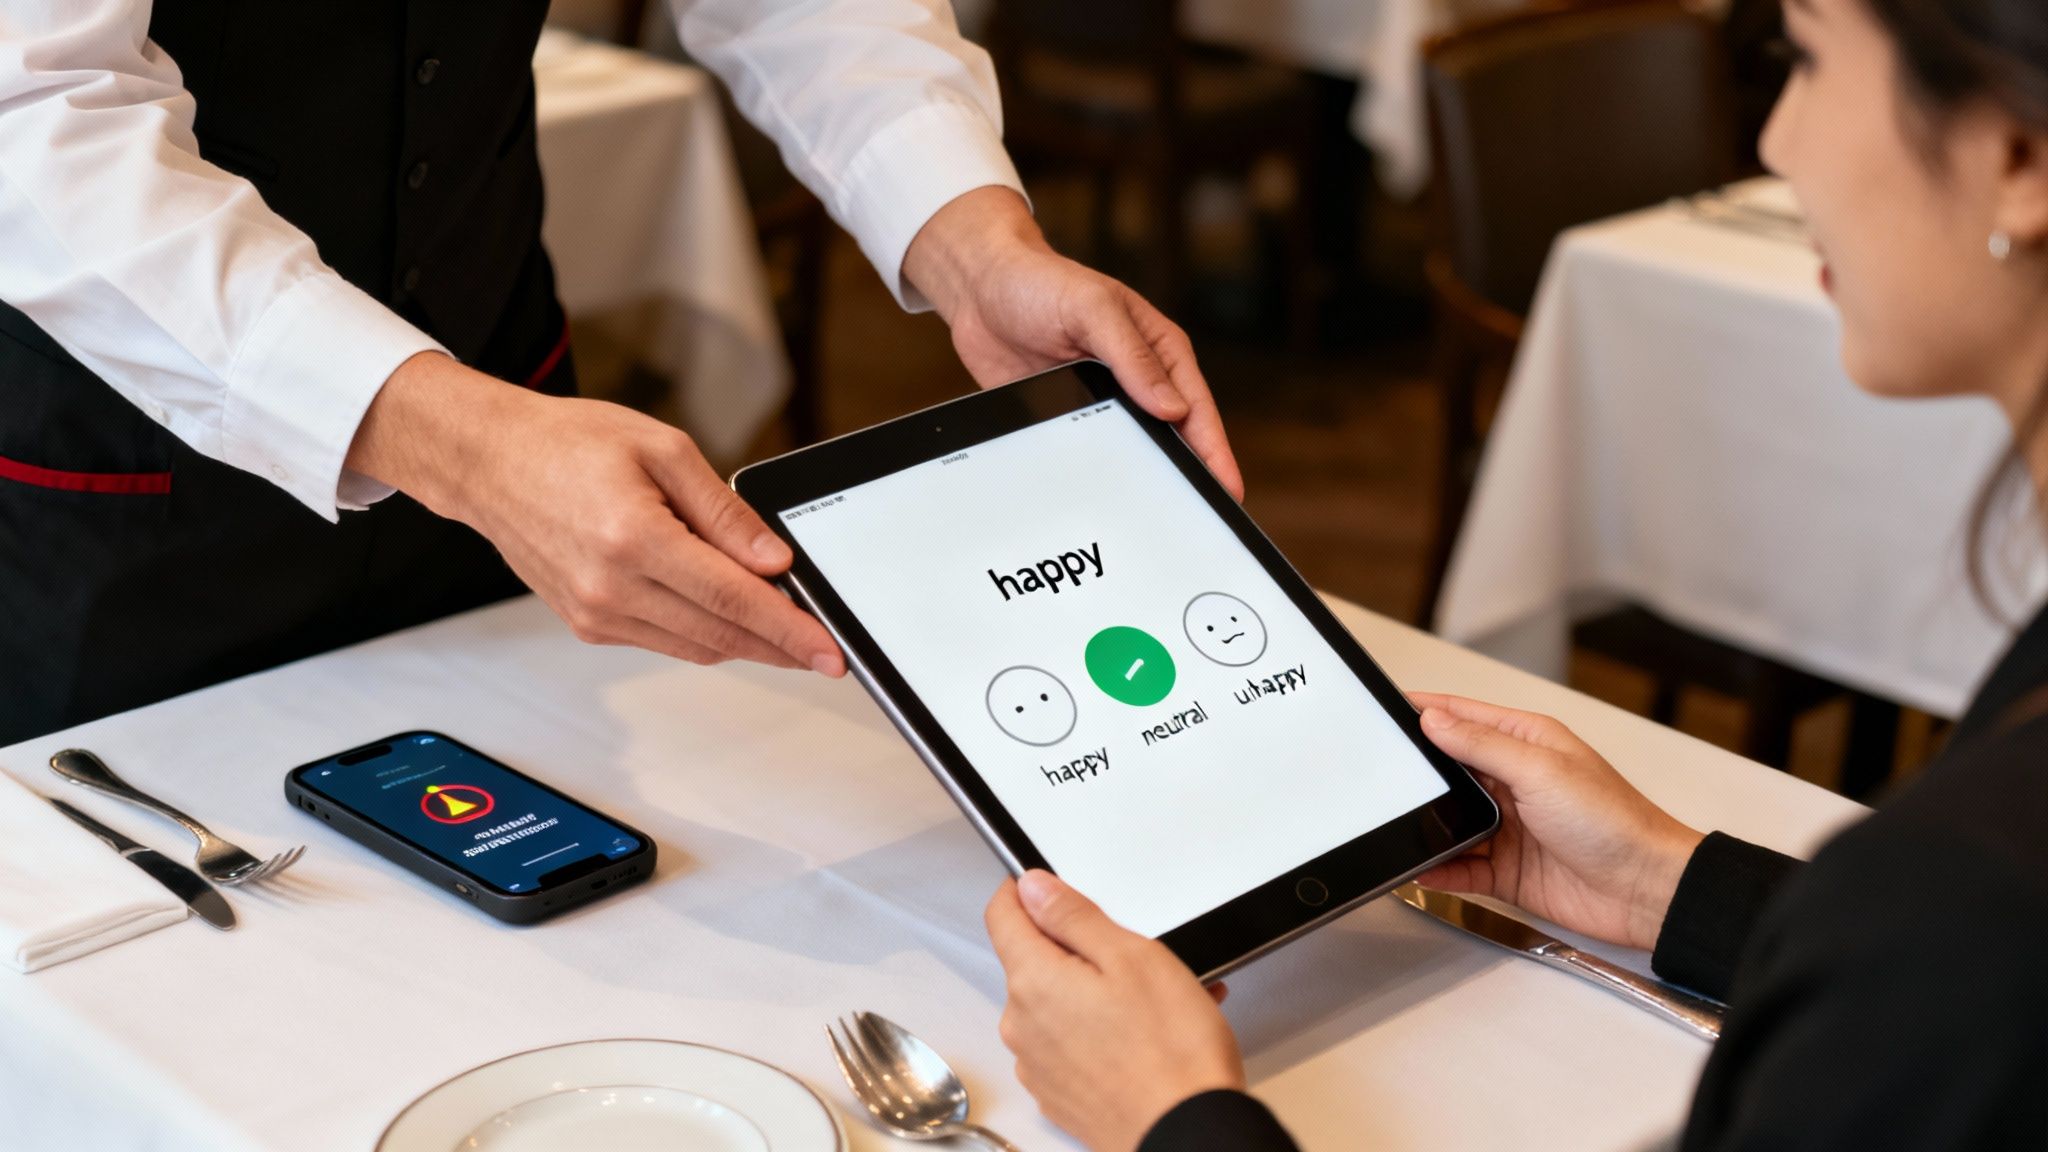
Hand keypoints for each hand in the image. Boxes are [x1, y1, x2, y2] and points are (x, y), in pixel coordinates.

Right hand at [346, 351, 843, 673]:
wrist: (489, 462)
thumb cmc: (567, 444)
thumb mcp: (662, 450)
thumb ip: (723, 511)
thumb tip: (773, 560)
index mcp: (633, 538)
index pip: (733, 598)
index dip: (790, 629)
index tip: (829, 651)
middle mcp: (610, 588)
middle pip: (720, 634)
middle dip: (780, 646)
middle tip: (823, 651)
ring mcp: (595, 613)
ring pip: (695, 646)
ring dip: (745, 644)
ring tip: (787, 633)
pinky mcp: (587, 624)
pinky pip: (664, 641)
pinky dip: (704, 633)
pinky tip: (729, 617)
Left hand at [903, 187, 1243, 498]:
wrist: (980, 289)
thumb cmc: (1042, 282)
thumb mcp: (1093, 309)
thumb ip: (1132, 355)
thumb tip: (1172, 407)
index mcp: (1158, 351)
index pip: (1196, 408)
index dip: (1215, 451)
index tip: (1227, 489)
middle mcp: (1137, 381)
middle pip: (1172, 438)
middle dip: (1189, 477)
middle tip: (1203, 519)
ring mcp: (1101, 404)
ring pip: (1132, 453)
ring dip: (1143, 482)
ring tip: (1159, 524)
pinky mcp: (1066, 420)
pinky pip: (1087, 456)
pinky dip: (1096, 479)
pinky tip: (1102, 505)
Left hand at [985, 870, 1241, 1151]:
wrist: (1188, 1133)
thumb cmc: (1170, 1051)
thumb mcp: (1131, 956)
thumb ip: (1072, 916)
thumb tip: (1033, 888)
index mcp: (1033, 982)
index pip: (1001, 916)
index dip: (1023, 891)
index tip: (1047, 885)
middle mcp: (1022, 1026)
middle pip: (1034, 962)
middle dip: (1077, 949)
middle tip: (1133, 952)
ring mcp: (1038, 1065)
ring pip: (1057, 1005)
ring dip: (1095, 992)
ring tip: (1158, 999)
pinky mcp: (1059, 1094)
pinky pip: (1070, 1044)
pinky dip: (1101, 1031)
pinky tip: (1148, 1034)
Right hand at [1410, 693, 1704, 949]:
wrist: (1645, 890)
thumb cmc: (1614, 822)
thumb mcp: (1541, 770)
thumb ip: (1482, 745)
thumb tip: (1434, 719)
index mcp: (1527, 743)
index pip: (1463, 716)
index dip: (1425, 711)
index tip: (1385, 709)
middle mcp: (1515, 781)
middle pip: (1451, 770)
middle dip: (1419, 775)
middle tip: (1383, 777)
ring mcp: (1510, 826)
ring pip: (1451, 820)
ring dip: (1428, 827)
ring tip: (1399, 827)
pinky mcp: (1508, 869)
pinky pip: (1461, 867)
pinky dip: (1440, 869)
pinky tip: (1423, 869)